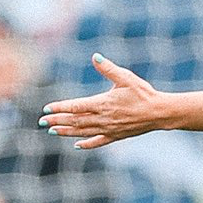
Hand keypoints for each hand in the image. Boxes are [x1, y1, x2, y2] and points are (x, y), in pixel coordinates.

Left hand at [40, 53, 166, 147]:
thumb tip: (95, 57)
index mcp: (103, 103)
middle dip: (57, 121)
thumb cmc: (143, 93)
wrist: (159, 113)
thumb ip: (108, 68)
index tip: (47, 108)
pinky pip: (98, 142)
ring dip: (66, 132)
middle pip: (75, 121)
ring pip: (82, 132)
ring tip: (53, 131)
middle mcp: (103, 118)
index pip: (76, 106)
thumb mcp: (126, 77)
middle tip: (42, 122)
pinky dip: (86, 144)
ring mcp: (109, 129)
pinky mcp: (116, 136)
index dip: (60, 108)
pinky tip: (76, 145)